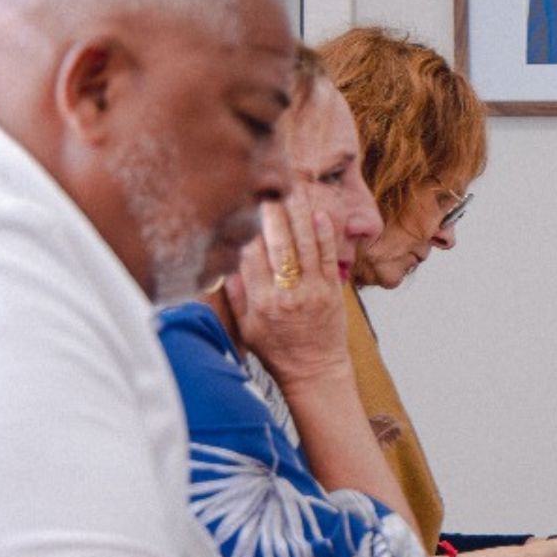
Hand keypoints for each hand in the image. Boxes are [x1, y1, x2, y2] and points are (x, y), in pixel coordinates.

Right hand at [223, 181, 348, 388]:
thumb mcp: (246, 328)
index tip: (243, 203)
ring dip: (298, 215)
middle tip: (266, 186)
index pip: (250, 257)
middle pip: (278, 245)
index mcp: (261, 302)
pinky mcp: (333, 292)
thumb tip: (224, 265)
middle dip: (272, 213)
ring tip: (292, 189)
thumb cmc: (277, 351)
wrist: (314, 371)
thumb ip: (235, 296)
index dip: (246, 228)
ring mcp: (312, 291)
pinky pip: (327, 258)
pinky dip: (324, 235)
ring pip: (304, 246)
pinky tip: (318, 214)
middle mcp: (286, 294)